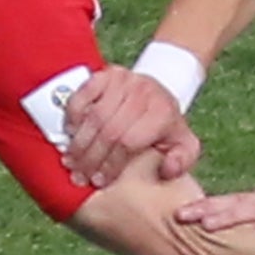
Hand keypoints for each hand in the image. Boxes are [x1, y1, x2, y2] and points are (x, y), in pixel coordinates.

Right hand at [62, 66, 201, 187]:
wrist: (160, 93)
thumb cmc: (166, 126)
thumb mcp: (184, 145)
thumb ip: (182, 162)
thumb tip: (167, 170)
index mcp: (162, 113)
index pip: (130, 142)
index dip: (111, 164)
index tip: (99, 181)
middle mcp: (143, 93)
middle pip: (109, 130)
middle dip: (91, 158)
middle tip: (79, 176)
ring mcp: (124, 81)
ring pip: (94, 116)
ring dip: (79, 142)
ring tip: (70, 161)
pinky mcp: (106, 73)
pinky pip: (83, 94)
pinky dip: (73, 115)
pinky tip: (69, 132)